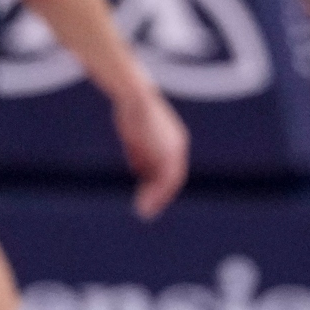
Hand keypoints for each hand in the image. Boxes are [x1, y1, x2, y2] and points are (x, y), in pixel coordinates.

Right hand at [112, 85, 188, 219]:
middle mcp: (177, 146)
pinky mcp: (167, 154)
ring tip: (143, 213)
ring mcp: (173, 150)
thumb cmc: (132, 111)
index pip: (170, 168)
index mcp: (173, 140)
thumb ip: (141, 154)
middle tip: (147, 212)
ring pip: (169, 181)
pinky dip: (155, 195)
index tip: (148, 198)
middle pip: (173, 177)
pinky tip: (143, 204)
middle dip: (160, 197)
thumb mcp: (136, 136)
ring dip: (157, 200)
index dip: (160, 185)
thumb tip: (139, 170)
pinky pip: (164, 180)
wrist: (135, 96)